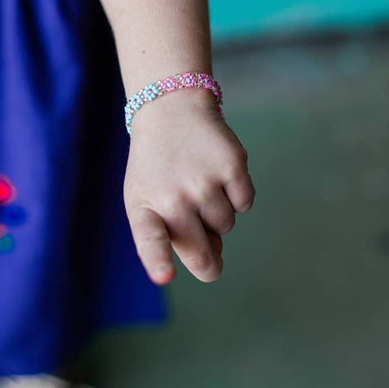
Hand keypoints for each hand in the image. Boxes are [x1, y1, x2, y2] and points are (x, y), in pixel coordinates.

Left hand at [123, 92, 255, 284]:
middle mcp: (172, 197)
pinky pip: (244, 204)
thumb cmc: (157, 166)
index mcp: (144, 209)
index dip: (159, 261)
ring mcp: (203, 181)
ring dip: (218, 215)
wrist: (171, 110)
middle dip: (210, 266)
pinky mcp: (231, 166)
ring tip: (200, 184)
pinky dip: (236, 195)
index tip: (165, 277)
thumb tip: (213, 260)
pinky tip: (218, 174)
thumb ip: (168, 234)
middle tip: (211, 265)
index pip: (150, 240)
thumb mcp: (144, 198)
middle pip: (201, 254)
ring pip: (226, 226)